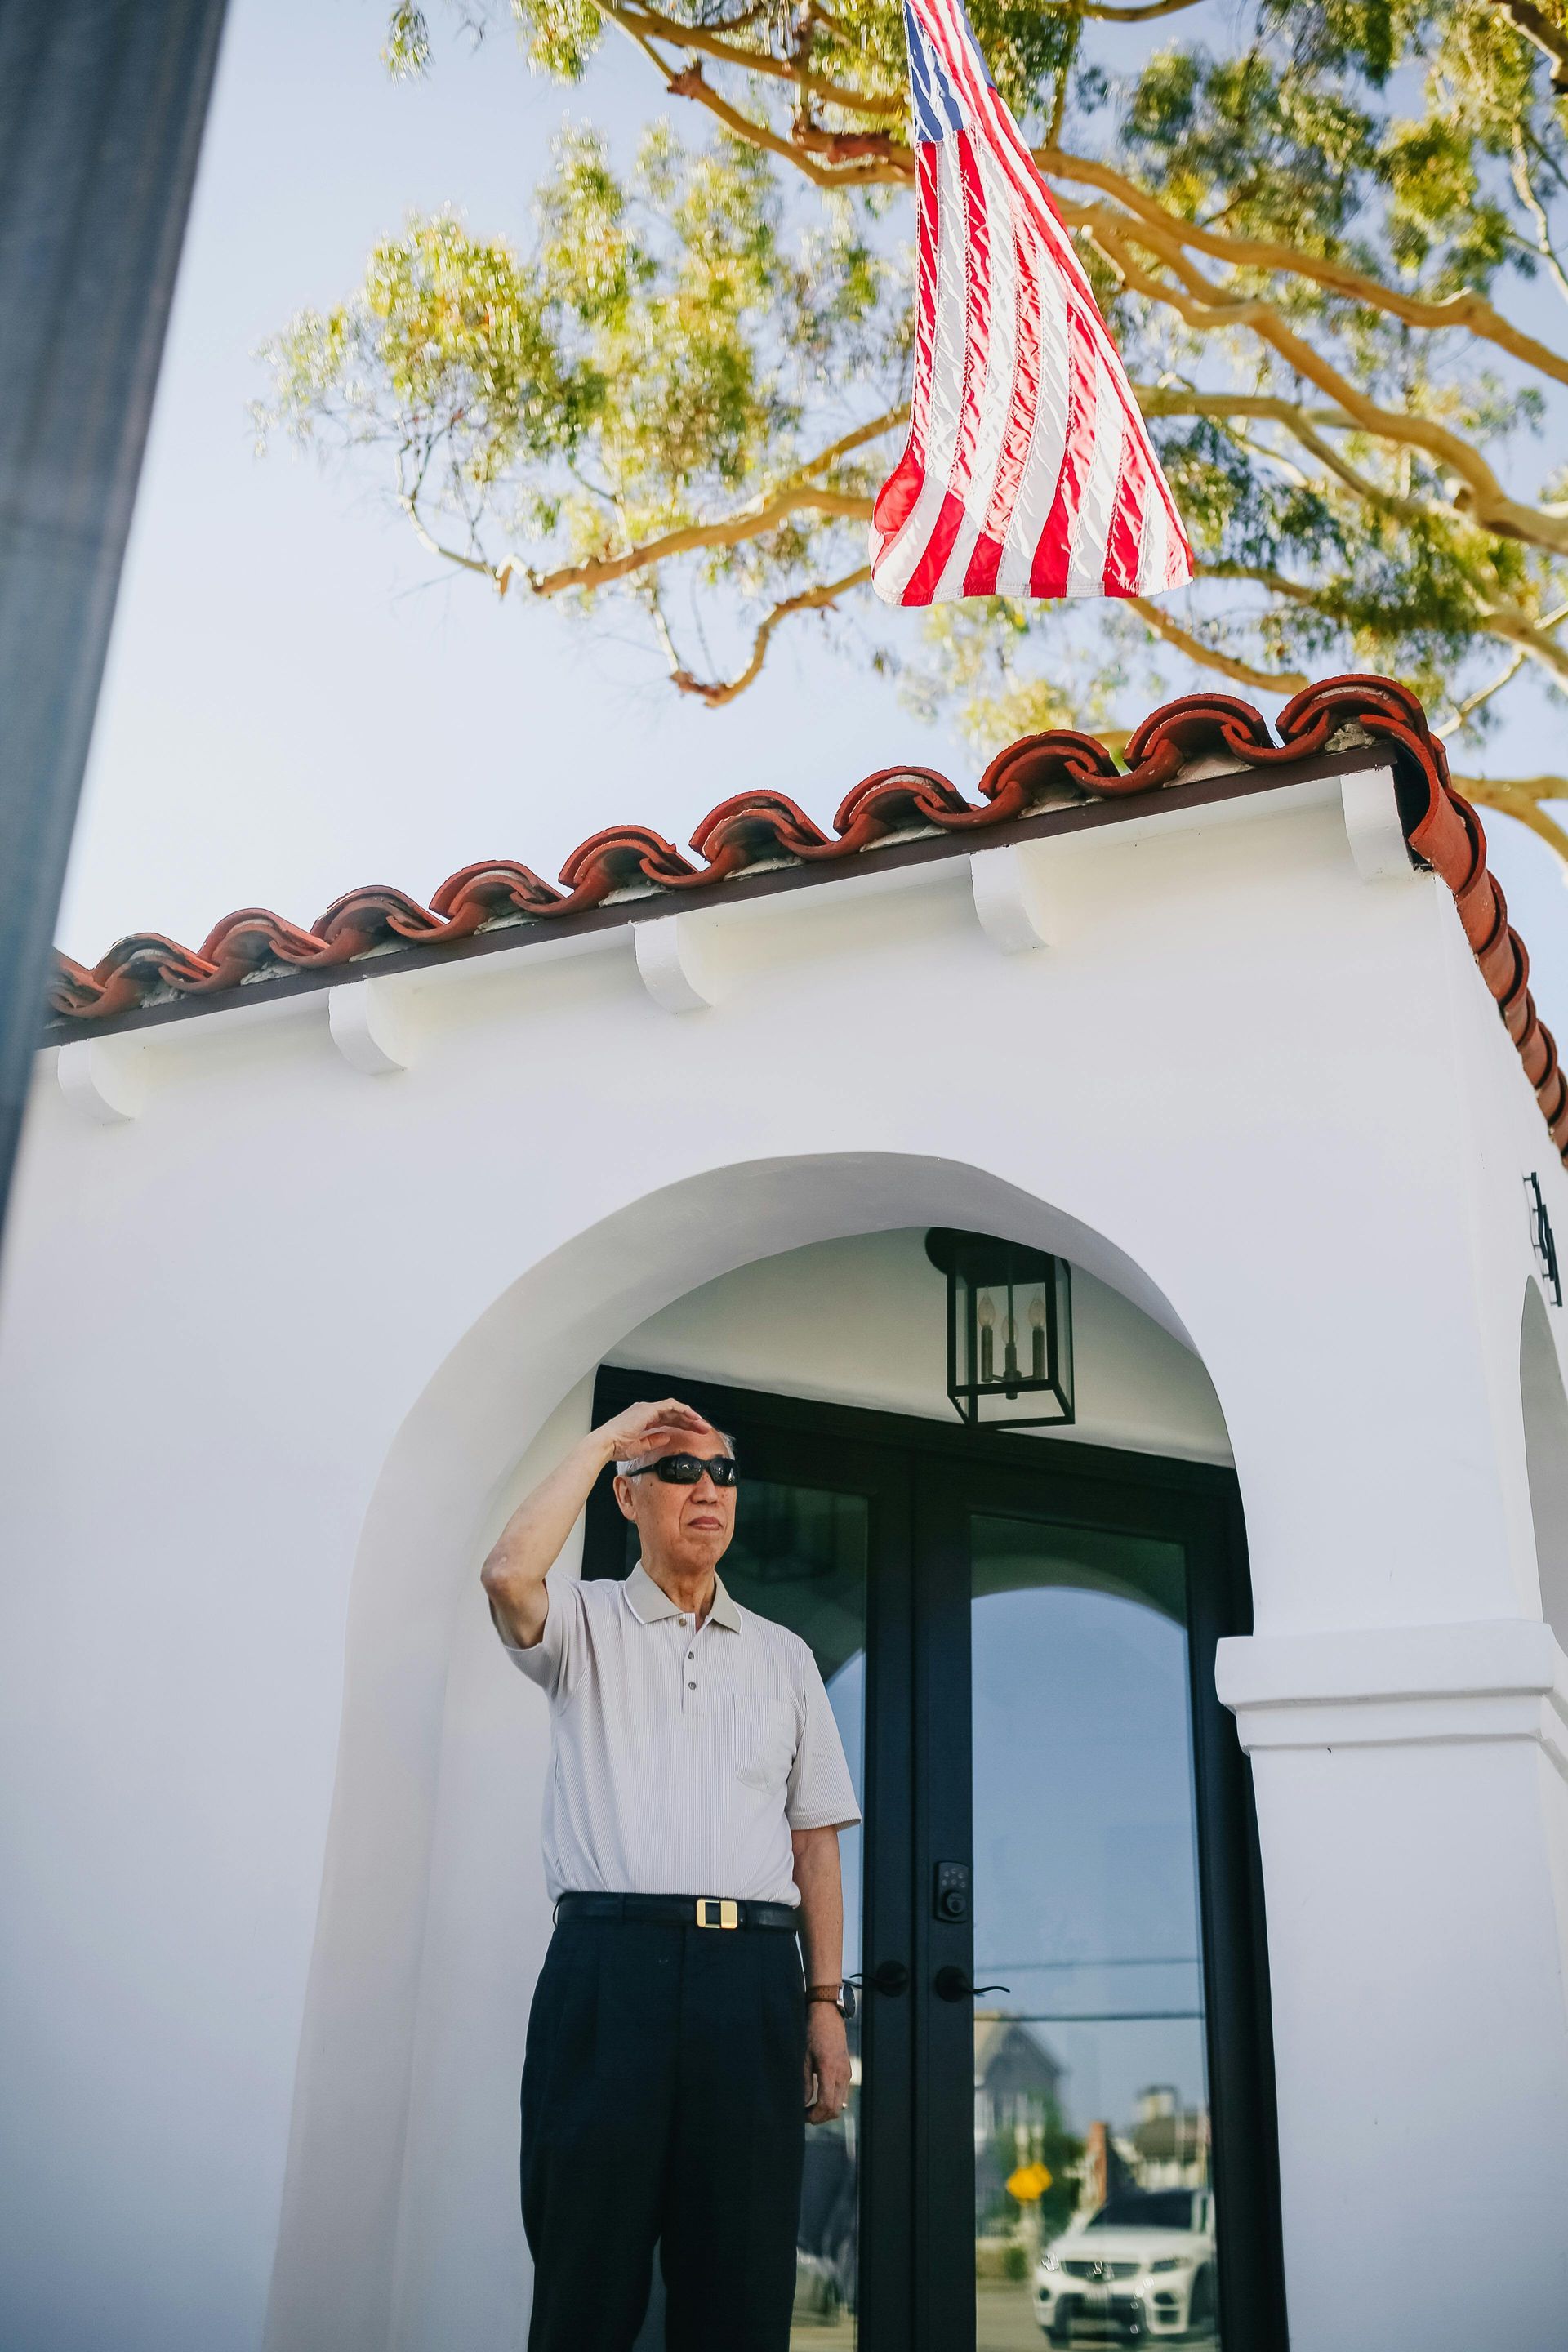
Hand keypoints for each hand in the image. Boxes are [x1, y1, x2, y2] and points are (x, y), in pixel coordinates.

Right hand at [596, 1397, 710, 1467]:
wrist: (605, 1444)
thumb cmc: (617, 1447)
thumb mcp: (640, 1447)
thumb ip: (654, 1440)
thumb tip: (667, 1437)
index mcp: (642, 1419)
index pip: (667, 1420)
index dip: (682, 1425)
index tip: (694, 1433)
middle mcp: (645, 1411)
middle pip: (673, 1414)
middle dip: (690, 1421)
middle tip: (704, 1429)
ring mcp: (646, 1409)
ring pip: (675, 1408)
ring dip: (690, 1416)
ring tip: (702, 1425)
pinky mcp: (648, 1410)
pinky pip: (671, 1406)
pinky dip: (684, 1411)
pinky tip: (693, 1418)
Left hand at [804, 2002, 850, 2124]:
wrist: (828, 2016)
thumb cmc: (813, 2033)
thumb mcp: (804, 2058)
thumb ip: (805, 2082)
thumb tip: (803, 2103)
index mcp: (829, 2070)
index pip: (827, 2104)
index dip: (815, 2116)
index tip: (803, 2116)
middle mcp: (842, 2074)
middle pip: (836, 2109)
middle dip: (820, 2117)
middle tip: (805, 2115)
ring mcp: (847, 2073)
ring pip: (841, 2104)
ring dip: (827, 2110)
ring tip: (811, 2108)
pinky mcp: (847, 2071)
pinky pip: (843, 2094)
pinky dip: (833, 2101)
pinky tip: (819, 2097)